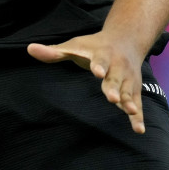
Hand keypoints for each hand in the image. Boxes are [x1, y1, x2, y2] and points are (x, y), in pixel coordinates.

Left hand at [27, 32, 147, 133]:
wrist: (126, 39)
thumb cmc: (94, 45)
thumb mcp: (75, 45)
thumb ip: (54, 52)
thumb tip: (29, 49)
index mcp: (102, 54)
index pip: (99, 60)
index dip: (98, 65)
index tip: (97, 72)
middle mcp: (117, 66)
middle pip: (115, 78)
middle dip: (113, 87)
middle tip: (112, 98)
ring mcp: (127, 79)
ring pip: (128, 91)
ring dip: (129, 102)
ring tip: (129, 112)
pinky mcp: (133, 89)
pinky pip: (137, 103)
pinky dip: (138, 116)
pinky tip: (138, 130)